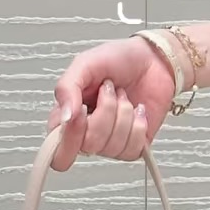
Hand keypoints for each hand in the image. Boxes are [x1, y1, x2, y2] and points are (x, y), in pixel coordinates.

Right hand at [45, 36, 177, 170]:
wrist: (152, 58)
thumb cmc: (117, 60)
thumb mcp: (84, 64)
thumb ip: (67, 88)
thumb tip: (65, 118)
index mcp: (67, 117)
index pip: (57, 151)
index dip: (70, 136)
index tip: (83, 110)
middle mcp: (87, 133)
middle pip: (89, 146)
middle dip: (105, 112)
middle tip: (108, 92)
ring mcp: (110, 141)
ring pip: (112, 147)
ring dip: (123, 114)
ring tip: (123, 97)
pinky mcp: (134, 145)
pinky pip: (133, 150)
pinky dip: (138, 125)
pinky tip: (137, 110)